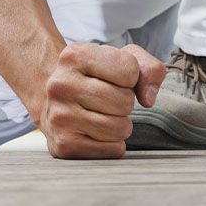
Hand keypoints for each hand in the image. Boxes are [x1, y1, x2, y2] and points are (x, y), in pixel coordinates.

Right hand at [39, 43, 165, 158]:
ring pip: (120, 128)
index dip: (132, 77)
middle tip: (108, 100)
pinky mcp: (64, 144)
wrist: (56, 103)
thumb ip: (149, 69)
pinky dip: (113, 144)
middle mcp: (61, 84)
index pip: (129, 70)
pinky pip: (113, 150)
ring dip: (120, 125)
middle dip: (126, 102)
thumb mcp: (122, 59)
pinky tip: (96, 132)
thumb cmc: (96, 79)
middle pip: (125, 101)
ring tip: (103, 115)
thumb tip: (148, 99)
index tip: (115, 78)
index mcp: (74, 55)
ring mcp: (59, 116)